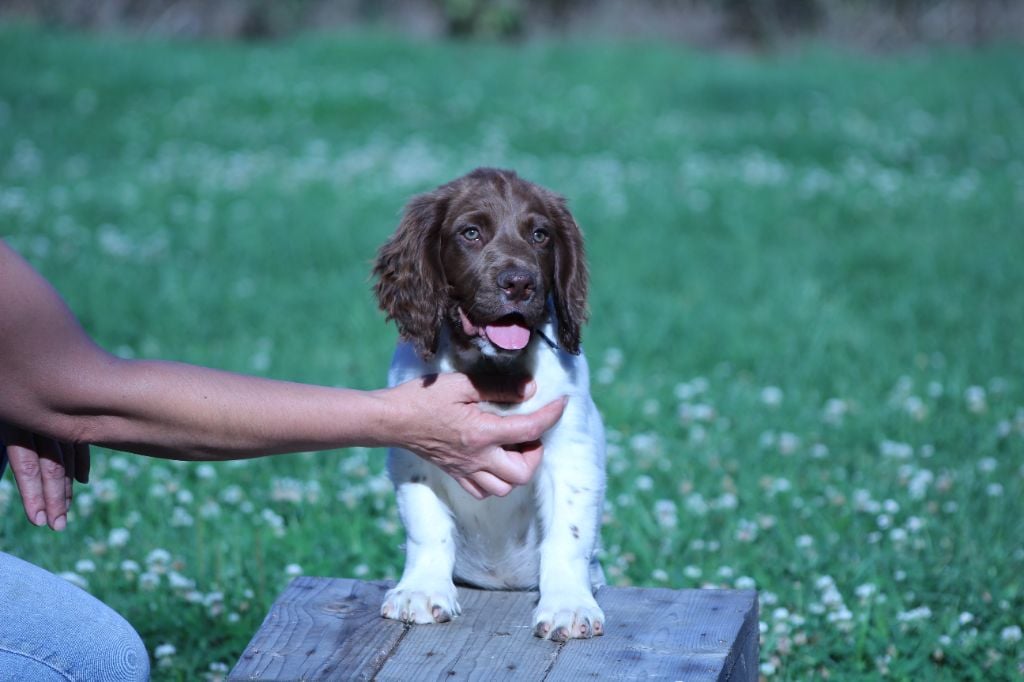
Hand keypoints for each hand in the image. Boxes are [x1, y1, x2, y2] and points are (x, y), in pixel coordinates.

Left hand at [0, 423, 89, 530]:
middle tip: (57, 526)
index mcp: (13, 423)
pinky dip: (82, 461)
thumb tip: (24, 473)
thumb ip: (11, 451)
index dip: (33, 496)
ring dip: (68, 486)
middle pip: (52, 465)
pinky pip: (80, 440)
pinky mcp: (71, 409)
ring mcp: (58, 413)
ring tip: (65, 511)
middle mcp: (38, 420)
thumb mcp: (1, 420)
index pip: (26, 466)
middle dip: (55, 499)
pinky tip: (82, 480)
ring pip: (68, 455)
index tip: (38, 521)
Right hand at [385, 373, 565, 498]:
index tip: (562, 403)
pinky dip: (496, 480)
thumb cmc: (422, 397)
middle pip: (522, 473)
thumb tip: (530, 390)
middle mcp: (477, 458)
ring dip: (517, 469)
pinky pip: (484, 490)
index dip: (552, 415)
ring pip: (505, 488)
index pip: (530, 430)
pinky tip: (493, 459)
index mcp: (481, 433)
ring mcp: (466, 470)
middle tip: (528, 432)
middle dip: (535, 454)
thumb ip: (498, 387)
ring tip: (512, 447)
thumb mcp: (461, 383)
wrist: (390, 420)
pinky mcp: (455, 474)